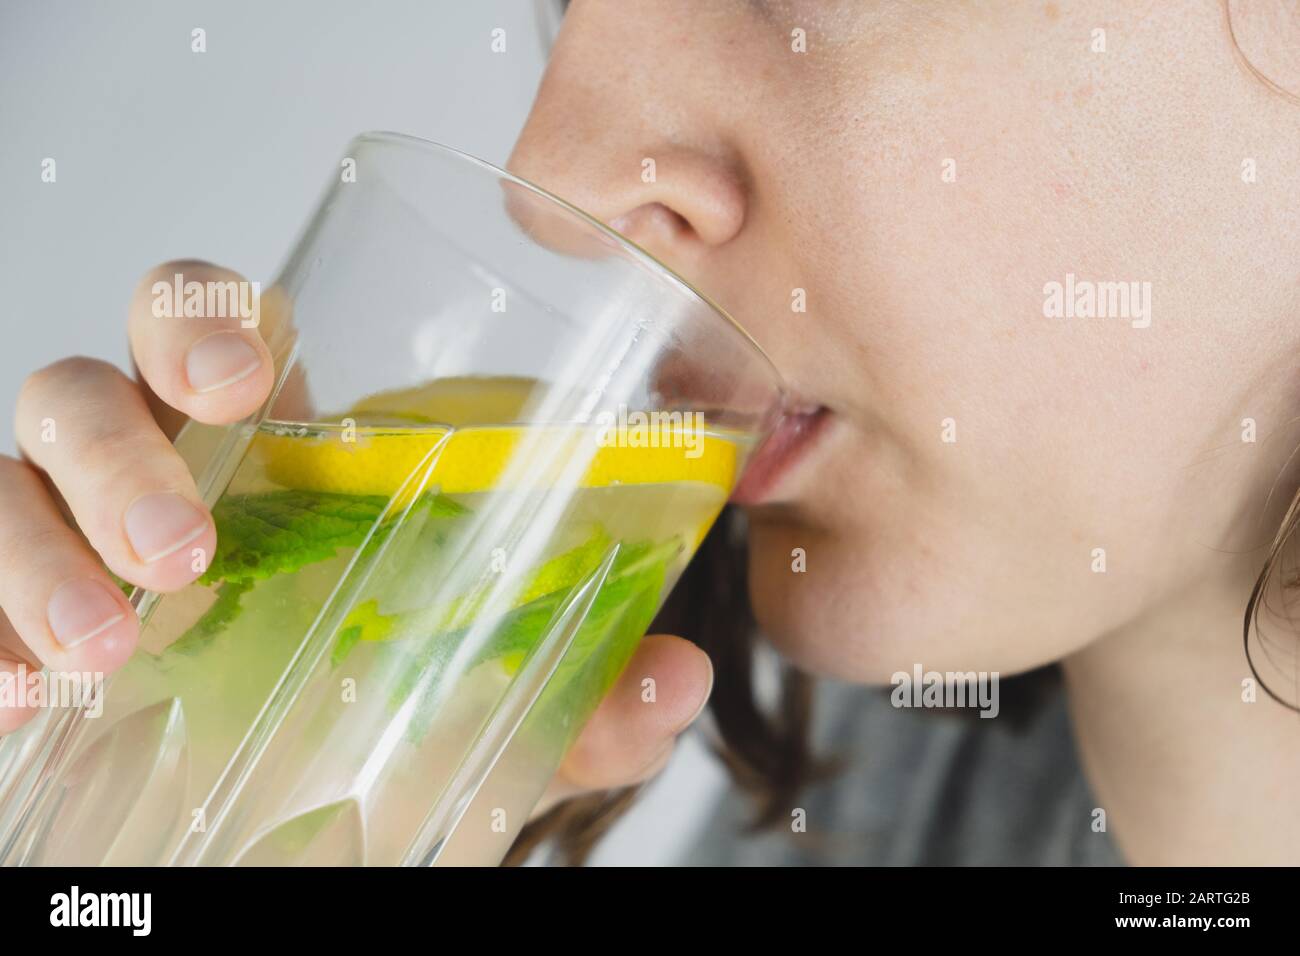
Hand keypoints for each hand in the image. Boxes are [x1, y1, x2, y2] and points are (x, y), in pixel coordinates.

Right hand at [0, 261, 713, 811]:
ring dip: (40, 548)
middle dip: (120, 440)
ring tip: (111, 643)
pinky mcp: (9, 627)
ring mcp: (66, 543)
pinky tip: (22, 698)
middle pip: (89, 384)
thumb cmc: (365, 713)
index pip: (217, 330)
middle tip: (187, 544)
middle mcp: (154, 475)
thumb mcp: (482, 706)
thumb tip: (676, 678)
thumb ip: (577, 694)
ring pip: (5, 476)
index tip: (251, 388)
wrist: (271, 822)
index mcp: (270, 458)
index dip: (211, 323)